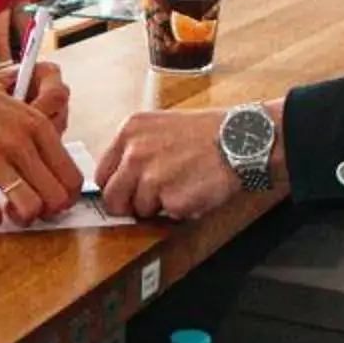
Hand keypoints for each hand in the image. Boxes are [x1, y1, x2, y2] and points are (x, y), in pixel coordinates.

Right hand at [0, 45, 81, 227]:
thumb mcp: (16, 110)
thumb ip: (37, 140)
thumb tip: (53, 177)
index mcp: (38, 127)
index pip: (72, 178)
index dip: (65, 199)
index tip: (51, 202)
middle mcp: (20, 142)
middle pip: (57, 199)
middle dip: (47, 213)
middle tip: (29, 209)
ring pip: (30, 209)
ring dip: (20, 219)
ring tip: (7, 211)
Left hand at [96, 110, 250, 221]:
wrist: (241, 140)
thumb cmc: (207, 133)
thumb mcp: (161, 126)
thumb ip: (135, 149)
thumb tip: (119, 179)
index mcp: (130, 131)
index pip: (102, 174)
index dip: (116, 187)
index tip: (126, 192)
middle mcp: (135, 153)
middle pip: (112, 198)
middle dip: (129, 206)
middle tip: (150, 201)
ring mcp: (151, 177)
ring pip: (139, 210)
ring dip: (158, 207)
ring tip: (181, 186)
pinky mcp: (170, 199)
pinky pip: (165, 216)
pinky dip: (179, 210)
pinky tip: (193, 191)